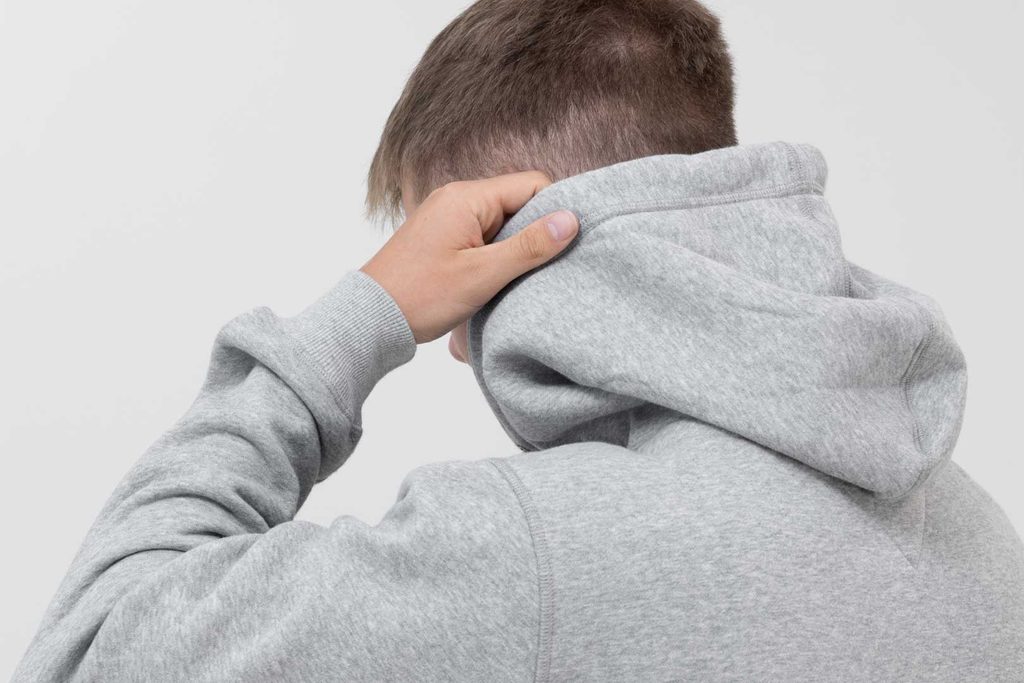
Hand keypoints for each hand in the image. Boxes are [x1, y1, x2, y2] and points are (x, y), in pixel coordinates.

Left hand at [360, 172, 578, 343]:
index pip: (532, 184)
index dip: (554, 211)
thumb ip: (529, 246)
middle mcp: (456, 198)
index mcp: (467, 197)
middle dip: (534, 233)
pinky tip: (495, 281)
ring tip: (516, 279)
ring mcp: (447, 217)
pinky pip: (483, 236)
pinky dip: (495, 255)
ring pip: (502, 222)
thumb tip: (571, 220)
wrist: (370, 318)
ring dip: (514, 248)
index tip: (564, 244)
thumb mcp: (483, 274)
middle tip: (542, 267)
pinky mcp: (443, 237)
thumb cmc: (421, 296)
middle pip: (518, 202)